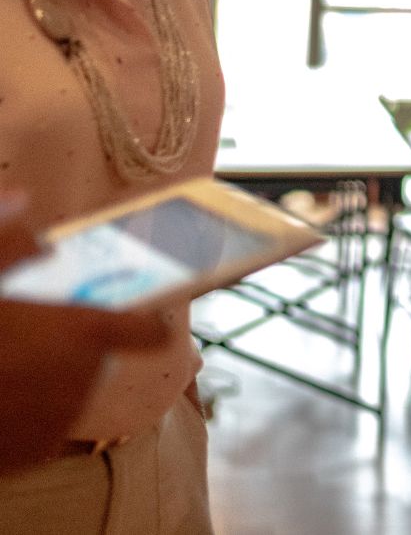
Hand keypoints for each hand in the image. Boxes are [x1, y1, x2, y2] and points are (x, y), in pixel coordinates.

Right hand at [0, 199, 173, 474]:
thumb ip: (6, 242)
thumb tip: (23, 201)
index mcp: (82, 332)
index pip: (150, 332)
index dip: (145, 323)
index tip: (138, 318)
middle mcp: (83, 379)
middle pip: (99, 358)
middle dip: (72, 345)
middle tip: (25, 335)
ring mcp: (59, 422)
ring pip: (70, 391)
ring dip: (49, 379)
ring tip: (5, 364)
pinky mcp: (31, 455)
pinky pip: (43, 426)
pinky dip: (27, 414)